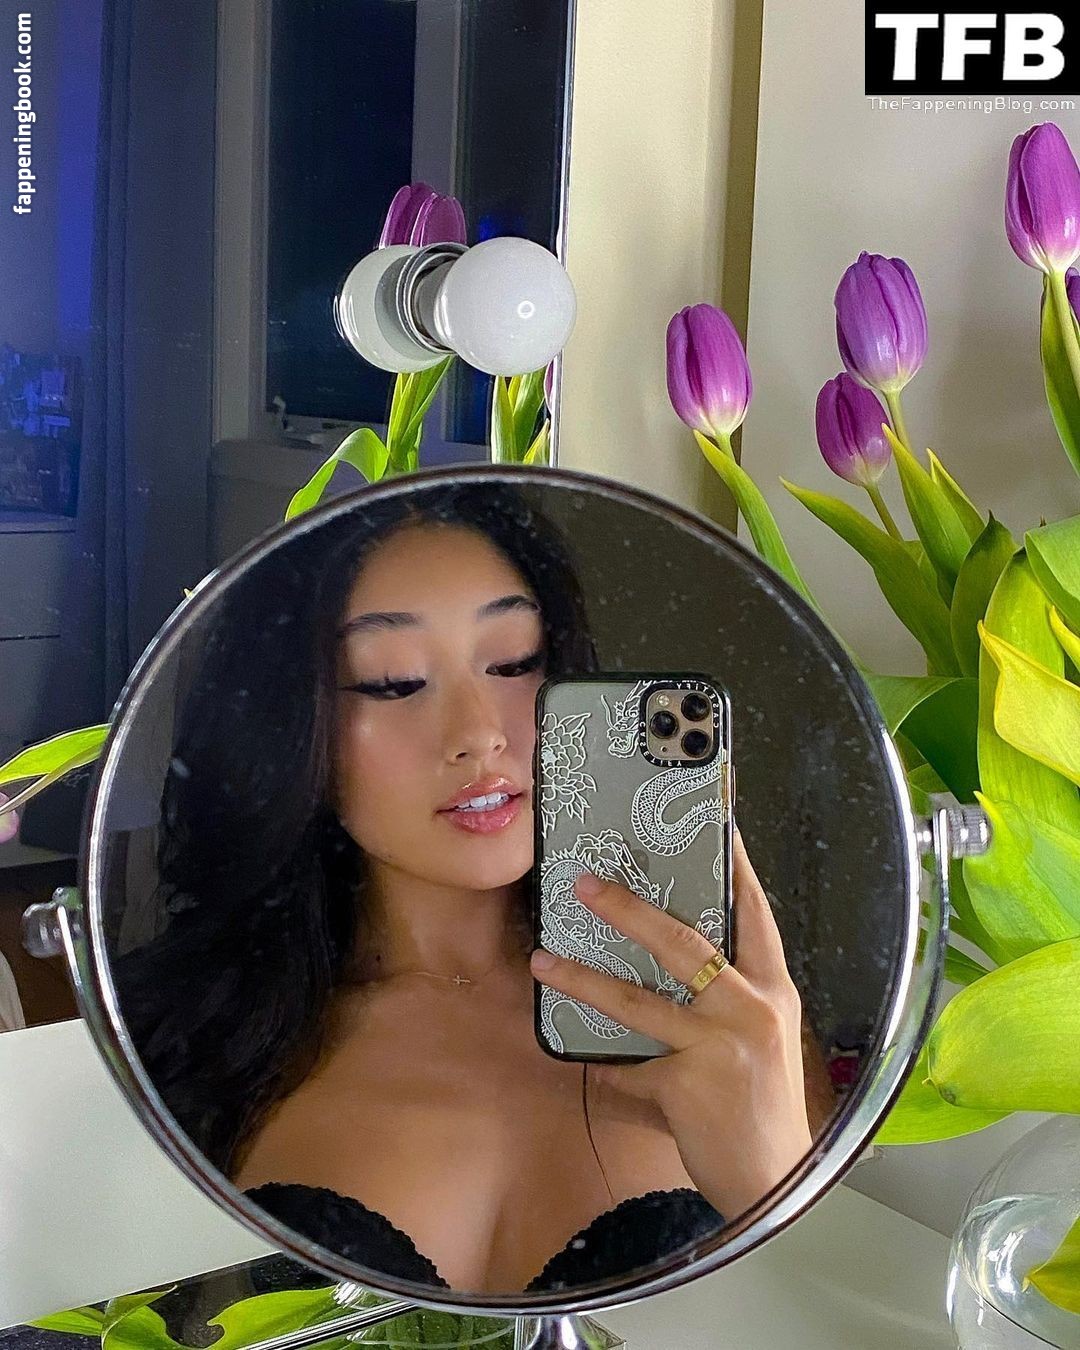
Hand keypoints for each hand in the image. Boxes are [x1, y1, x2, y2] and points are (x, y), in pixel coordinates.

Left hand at [530, 830, 812, 1220]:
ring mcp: (719, 1045)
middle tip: (583, 882)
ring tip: (542, 961)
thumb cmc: (761, 1100)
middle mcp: (751, 1006)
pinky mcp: (687, 1084)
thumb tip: (672, 951)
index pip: (754, 912)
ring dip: (583, 978)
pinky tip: (568, 1058)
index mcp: (772, 988)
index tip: (715, 820)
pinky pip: (625, 1066)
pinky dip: (597, 1064)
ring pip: (638, 999)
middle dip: (627, 908)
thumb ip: (726, 993)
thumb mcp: (760, 1034)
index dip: (733, 864)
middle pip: (682, 942)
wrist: (775, 1180)